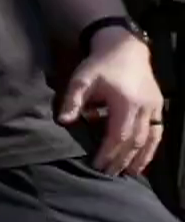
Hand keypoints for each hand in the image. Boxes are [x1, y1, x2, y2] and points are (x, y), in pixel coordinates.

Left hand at [58, 29, 164, 175]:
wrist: (125, 47)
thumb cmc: (100, 65)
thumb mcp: (81, 79)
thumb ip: (72, 101)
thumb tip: (63, 122)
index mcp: (126, 103)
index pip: (118, 135)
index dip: (108, 152)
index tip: (97, 165)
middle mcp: (144, 107)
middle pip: (135, 140)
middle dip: (121, 159)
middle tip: (108, 174)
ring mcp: (154, 107)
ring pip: (151, 138)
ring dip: (140, 158)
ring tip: (129, 173)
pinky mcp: (158, 106)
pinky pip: (158, 131)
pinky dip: (152, 147)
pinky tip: (144, 159)